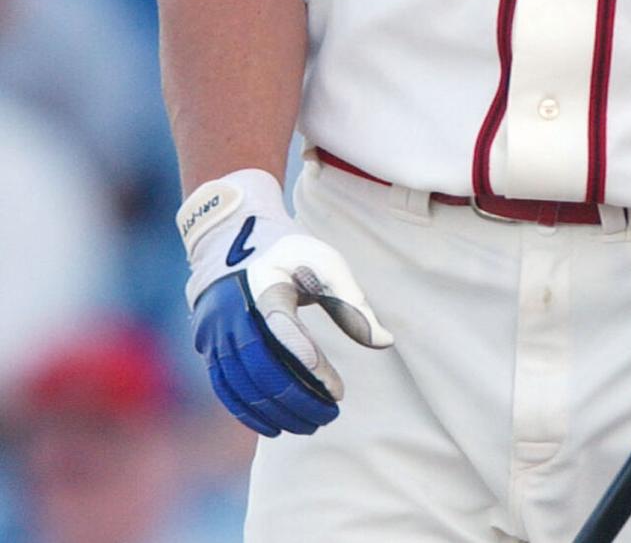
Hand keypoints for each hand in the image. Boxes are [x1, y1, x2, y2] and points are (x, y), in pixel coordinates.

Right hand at [177, 169, 392, 435]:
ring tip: (311, 425)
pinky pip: (226, 389)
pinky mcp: (209, 348)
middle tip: (331, 416)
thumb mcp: (325, 261)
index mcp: (266, 288)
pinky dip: (249, 412)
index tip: (339, 392)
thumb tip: (386, 342)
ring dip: (276, 412)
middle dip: (298, 400)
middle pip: (263, 370)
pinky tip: (275, 427)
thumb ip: (353, 301)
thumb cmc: (289, 253)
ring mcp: (217, 333)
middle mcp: (236, 314)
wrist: (233, 240)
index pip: (287, 335)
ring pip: (244, 386)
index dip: (311, 367)